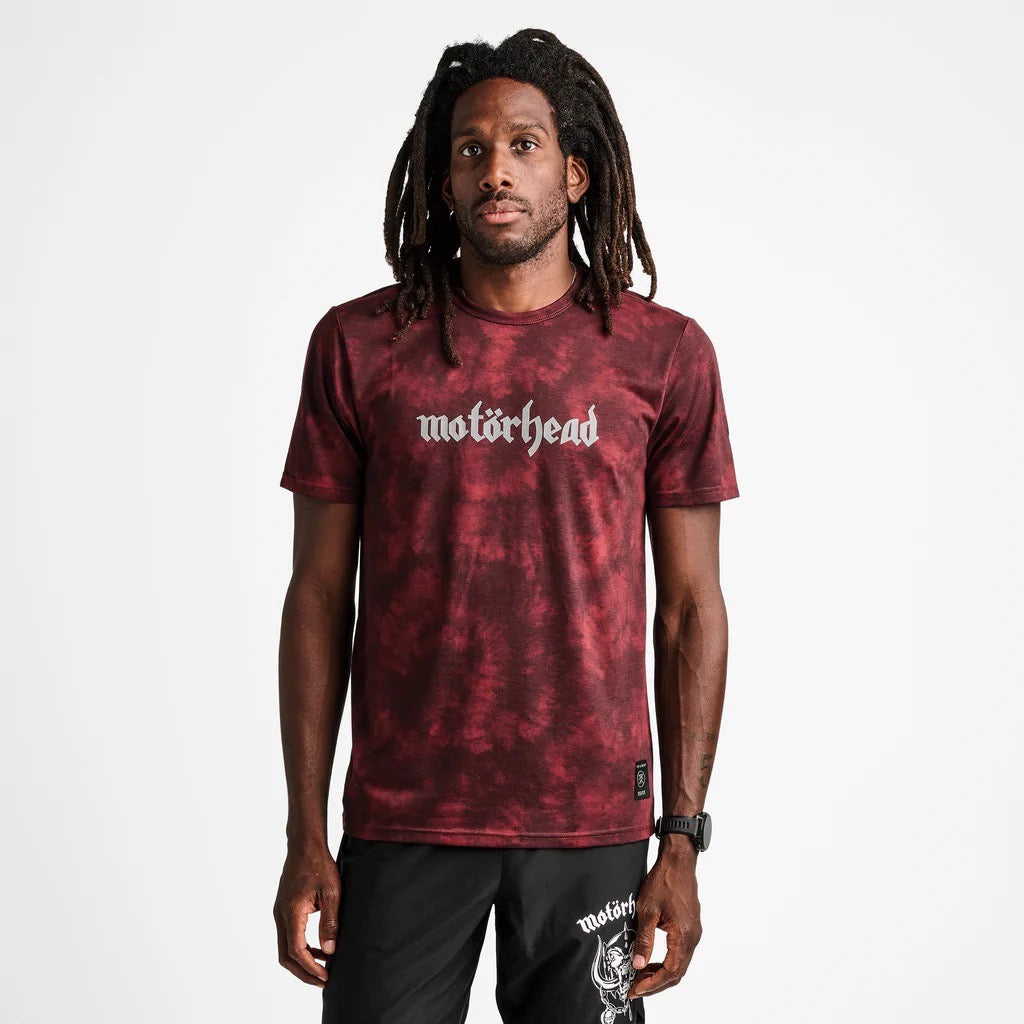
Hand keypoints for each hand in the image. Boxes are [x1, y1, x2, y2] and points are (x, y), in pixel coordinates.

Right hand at [273, 843, 340, 987]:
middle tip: (323, 981)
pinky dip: (301, 948)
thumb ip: (330, 922)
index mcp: (291, 912)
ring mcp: (280, 913)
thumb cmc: (320, 865)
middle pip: (286, 956)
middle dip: (304, 972)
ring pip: (285, 948)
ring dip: (302, 961)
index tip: (326, 976)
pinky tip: (318, 948)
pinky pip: (288, 936)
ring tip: (324, 967)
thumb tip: (330, 950)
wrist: (305, 845)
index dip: (311, 967)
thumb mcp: (331, 892)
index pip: (296, 951)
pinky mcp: (283, 909)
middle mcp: (280, 915)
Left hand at [627, 837, 701, 999]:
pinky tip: (651, 960)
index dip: (653, 984)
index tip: (636, 989)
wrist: (678, 862)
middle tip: (636, 987)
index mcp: (683, 935)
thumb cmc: (663, 881)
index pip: (670, 971)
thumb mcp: (647, 910)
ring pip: (680, 964)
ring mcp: (694, 933)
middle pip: (677, 972)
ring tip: (640, 976)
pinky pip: (680, 953)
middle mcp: (693, 937)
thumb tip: (637, 965)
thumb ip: (644, 939)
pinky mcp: (691, 927)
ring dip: (661, 973)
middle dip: (656, 983)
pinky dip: (667, 961)